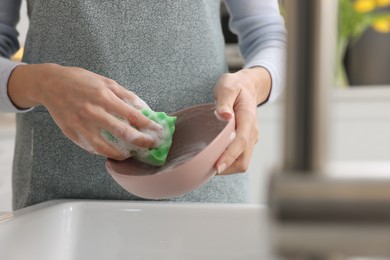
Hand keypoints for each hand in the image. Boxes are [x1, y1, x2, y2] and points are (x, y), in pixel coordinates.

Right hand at [8, 64, 160, 159]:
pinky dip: (104, 152)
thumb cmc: (82, 81)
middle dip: (141, 141)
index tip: (158, 131)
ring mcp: (80, 125)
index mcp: (103, 96)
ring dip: (122, 153)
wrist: (50, 84)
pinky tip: (113, 152)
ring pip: (105, 147)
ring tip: (131, 153)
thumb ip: (126, 96)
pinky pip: (91, 148)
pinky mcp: (72, 133)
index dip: (147, 125)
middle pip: (122, 133)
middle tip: (151, 145)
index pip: (132, 115)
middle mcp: (92, 112)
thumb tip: (145, 110)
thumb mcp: (106, 82)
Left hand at [213, 67, 270, 174]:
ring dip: (225, 166)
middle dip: (226, 167)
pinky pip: (237, 158)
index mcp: (248, 119)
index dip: (229, 156)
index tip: (217, 166)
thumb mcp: (228, 87)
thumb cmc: (235, 87)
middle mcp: (252, 133)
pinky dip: (226, 161)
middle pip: (242, 161)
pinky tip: (212, 156)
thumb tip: (224, 116)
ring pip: (240, 163)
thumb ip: (225, 101)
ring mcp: (249, 140)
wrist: (247, 87)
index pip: (241, 142)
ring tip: (206, 163)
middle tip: (204, 167)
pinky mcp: (245, 143)